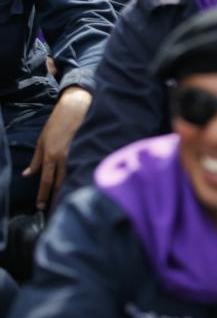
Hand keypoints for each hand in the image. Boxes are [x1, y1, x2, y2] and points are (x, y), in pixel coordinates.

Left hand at [24, 86, 90, 209]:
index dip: (42, 195)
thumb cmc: (58, 121)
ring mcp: (77, 154)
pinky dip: (80, 178)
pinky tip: (81, 186)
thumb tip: (28, 174)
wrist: (77, 107)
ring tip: (66, 202)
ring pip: (71, 178)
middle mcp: (64, 158)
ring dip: (67, 190)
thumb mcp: (42, 139)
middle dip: (55, 197)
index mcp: (51, 155)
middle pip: (59, 183)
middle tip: (53, 211)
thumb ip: (36, 158)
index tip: (40, 207)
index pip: (45, 181)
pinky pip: (82, 168)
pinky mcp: (86, 151)